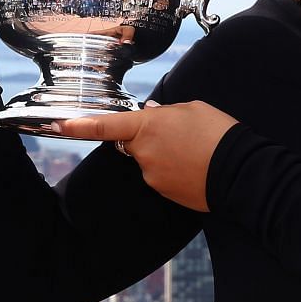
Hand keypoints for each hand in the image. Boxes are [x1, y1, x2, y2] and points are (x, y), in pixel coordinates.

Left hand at [60, 100, 237, 212]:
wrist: (241, 172)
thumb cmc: (219, 134)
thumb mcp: (192, 109)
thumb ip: (166, 112)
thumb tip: (153, 116)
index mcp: (148, 126)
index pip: (105, 125)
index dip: (79, 125)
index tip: (59, 125)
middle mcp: (144, 153)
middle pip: (134, 142)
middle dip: (150, 137)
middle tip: (181, 133)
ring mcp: (152, 176)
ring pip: (150, 159)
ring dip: (166, 154)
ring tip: (195, 150)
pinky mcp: (164, 192)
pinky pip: (162, 175)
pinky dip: (175, 169)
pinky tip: (195, 165)